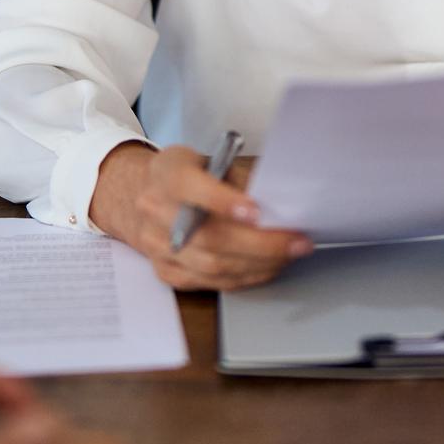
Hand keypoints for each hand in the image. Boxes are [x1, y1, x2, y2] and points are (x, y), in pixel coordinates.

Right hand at [88, 141, 310, 290]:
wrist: (147, 195)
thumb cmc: (190, 174)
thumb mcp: (213, 160)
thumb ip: (241, 180)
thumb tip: (280, 205)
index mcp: (167, 174)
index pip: (190, 187)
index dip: (223, 201)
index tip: (257, 212)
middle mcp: (155, 211)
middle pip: (208, 237)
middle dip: (261, 244)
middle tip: (297, 242)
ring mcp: (156, 245)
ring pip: (212, 265)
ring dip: (258, 264)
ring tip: (288, 255)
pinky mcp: (165, 271)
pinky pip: (209, 283)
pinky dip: (243, 277)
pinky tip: (265, 268)